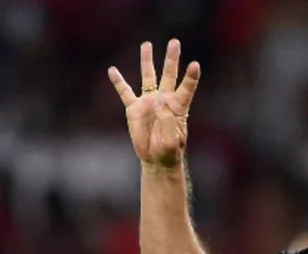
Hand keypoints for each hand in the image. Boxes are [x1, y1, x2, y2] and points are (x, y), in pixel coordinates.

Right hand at [108, 39, 200, 168]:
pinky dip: (118, 82)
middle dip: (171, 59)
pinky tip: (112, 70)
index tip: (195, 65)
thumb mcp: (172, 139)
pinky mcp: (134, 108)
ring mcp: (149, 102)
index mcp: (179, 106)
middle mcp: (164, 99)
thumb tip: (157, 102)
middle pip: (169, 74)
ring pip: (148, 77)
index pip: (187, 87)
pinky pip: (125, 92)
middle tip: (174, 42)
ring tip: (146, 44)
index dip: (191, 77)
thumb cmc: (169, 149)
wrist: (155, 158)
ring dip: (147, 61)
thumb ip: (167, 120)